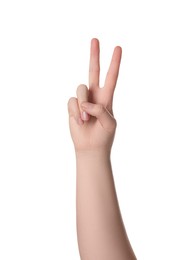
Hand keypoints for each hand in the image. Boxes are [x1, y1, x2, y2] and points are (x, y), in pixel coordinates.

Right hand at [67, 38, 121, 153]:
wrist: (90, 148)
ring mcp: (83, 100)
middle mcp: (95, 95)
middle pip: (93, 71)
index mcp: (107, 97)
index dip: (115, 63)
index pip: (111, 77)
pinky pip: (71, 101)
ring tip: (85, 119)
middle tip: (95, 39)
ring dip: (82, 105)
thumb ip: (100, 110)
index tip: (118, 48)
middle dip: (95, 56)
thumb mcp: (109, 123)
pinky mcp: (72, 106)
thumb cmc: (103, 136)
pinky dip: (74, 112)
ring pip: (80, 89)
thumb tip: (85, 103)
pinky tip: (79, 122)